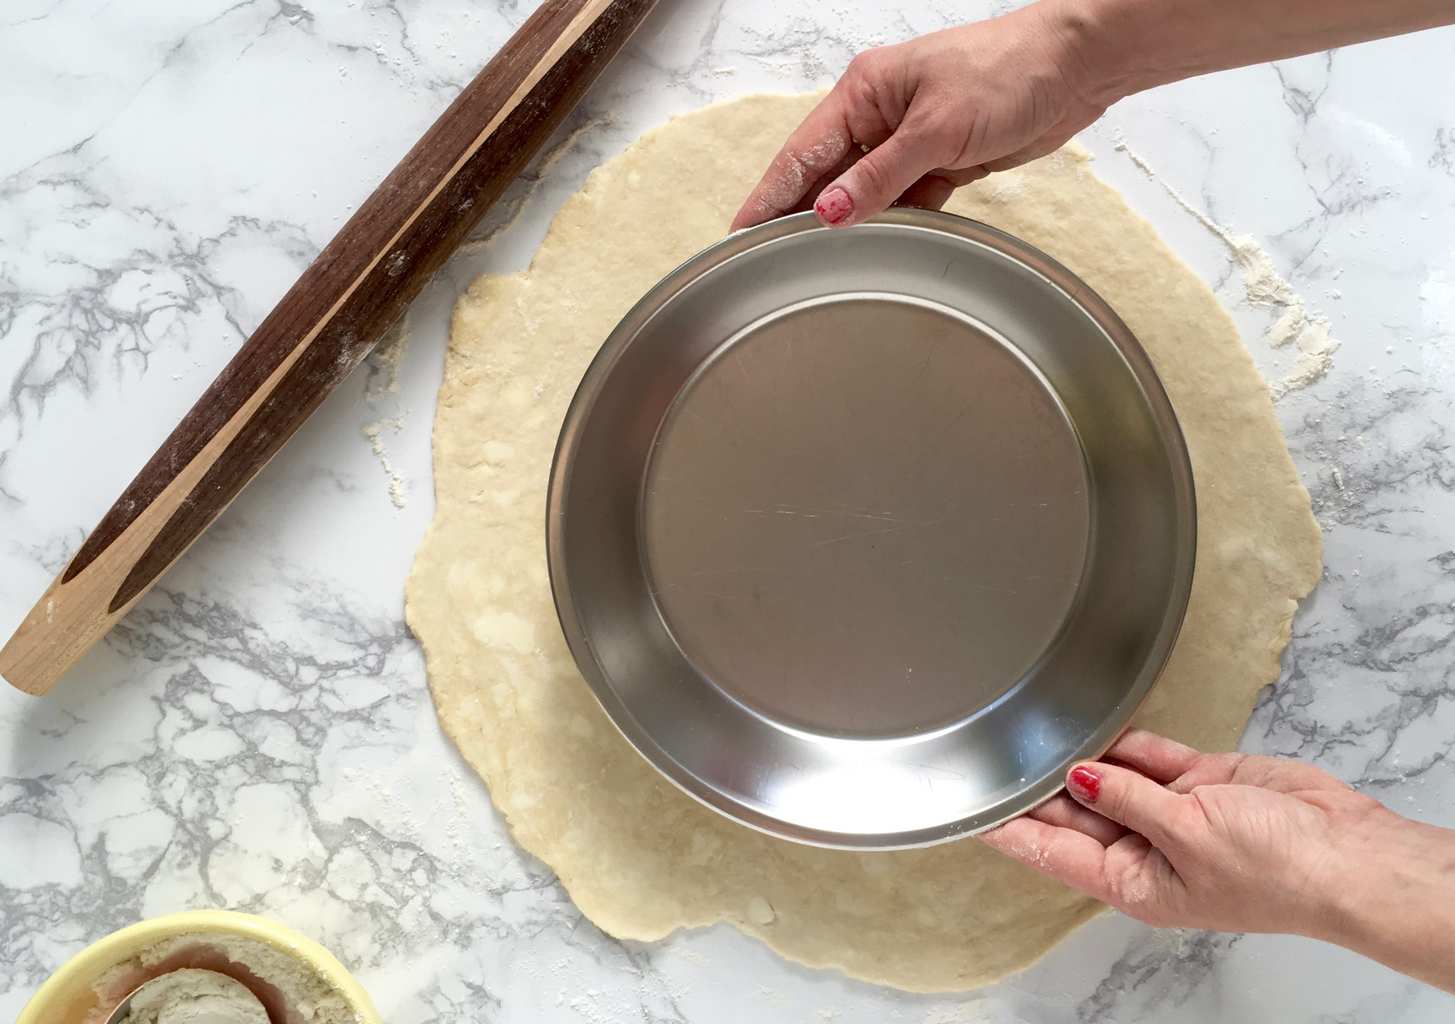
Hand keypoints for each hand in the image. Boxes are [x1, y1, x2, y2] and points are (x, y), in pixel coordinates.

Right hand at [730, 3, 1111, 230]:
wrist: (1075, 66)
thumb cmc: (1007, 71)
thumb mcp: (936, 128)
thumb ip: (880, 175)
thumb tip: (828, 213)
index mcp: (864, 92)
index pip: (802, 153)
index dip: (769, 195)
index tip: (741, 233)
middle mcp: (879, 114)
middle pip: (826, 176)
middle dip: (800, 215)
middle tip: (770, 263)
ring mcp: (909, 139)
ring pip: (863, 192)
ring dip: (848, 224)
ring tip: (816, 266)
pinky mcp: (940, 160)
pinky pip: (903, 200)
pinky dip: (893, 223)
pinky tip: (877, 247)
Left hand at [981, 729, 1388, 935]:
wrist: (1346, 850)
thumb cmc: (1276, 869)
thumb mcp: (1185, 834)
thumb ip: (1127, 799)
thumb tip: (1079, 778)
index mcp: (1134, 883)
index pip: (1052, 853)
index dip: (1010, 830)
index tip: (971, 810)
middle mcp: (1146, 850)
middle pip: (1074, 813)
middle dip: (1040, 787)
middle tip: (997, 752)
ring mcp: (1172, 813)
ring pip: (1110, 778)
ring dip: (1085, 756)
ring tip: (1039, 727)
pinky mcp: (1200, 781)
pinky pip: (1150, 756)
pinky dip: (1128, 740)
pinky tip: (1096, 721)